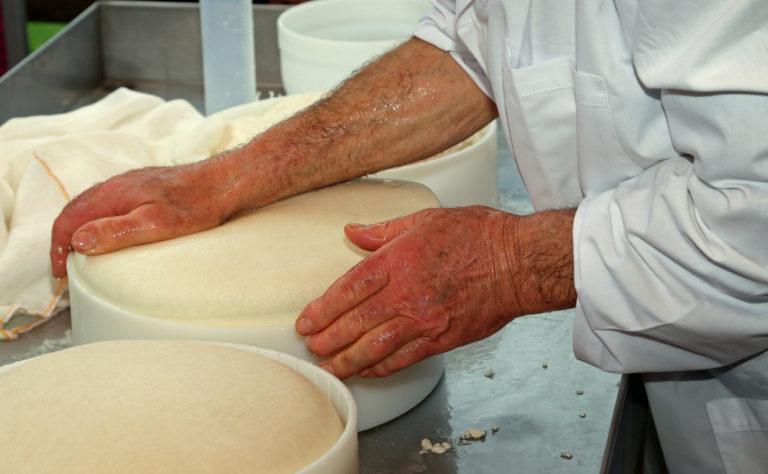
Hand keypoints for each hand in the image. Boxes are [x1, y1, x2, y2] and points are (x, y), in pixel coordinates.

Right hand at [50, 159, 237, 277]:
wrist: (224, 183)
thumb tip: (78, 241)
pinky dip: (100, 222)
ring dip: (82, 230)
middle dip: (65, 239)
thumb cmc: (195, 204)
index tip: (61, 272)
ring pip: (92, 207)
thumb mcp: (154, 224)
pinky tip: (112, 234)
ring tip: (85, 254)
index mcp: (112, 193)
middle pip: (76, 212)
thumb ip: (115, 230)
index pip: (68, 220)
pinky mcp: (145, 188)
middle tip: (67, 267)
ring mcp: (131, 185)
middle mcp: (116, 185)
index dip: (58, 247)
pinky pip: (111, 205)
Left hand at [295, 206, 576, 378]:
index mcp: (398, 260)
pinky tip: (366, 371)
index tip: (306, 321)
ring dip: (347, 360)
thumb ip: (384, 230)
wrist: (518, 262)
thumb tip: (352, 232)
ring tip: (328, 367)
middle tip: (311, 347)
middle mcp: (407, 293)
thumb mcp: (425, 218)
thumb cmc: (478, 235)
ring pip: (375, 346)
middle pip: (355, 322)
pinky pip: (404, 358)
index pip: (348, 288)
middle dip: (328, 339)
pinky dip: (381, 367)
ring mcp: (424, 319)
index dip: (322, 308)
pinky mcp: (442, 338)